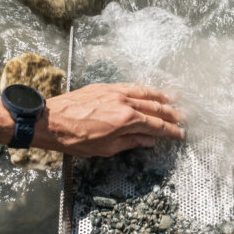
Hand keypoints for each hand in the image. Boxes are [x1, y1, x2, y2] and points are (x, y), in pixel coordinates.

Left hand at [36, 83, 183, 156]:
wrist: (51, 121)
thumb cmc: (75, 138)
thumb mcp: (106, 148)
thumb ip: (131, 141)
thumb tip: (148, 140)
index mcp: (126, 120)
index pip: (156, 125)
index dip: (170, 130)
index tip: (180, 133)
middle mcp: (124, 102)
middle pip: (154, 107)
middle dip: (170, 113)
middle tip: (182, 117)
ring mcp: (114, 92)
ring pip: (144, 92)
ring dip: (159, 96)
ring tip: (171, 100)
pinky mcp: (104, 87)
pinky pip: (129, 86)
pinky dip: (142, 89)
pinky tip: (146, 91)